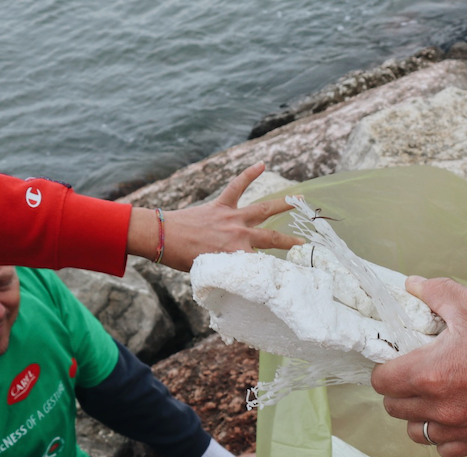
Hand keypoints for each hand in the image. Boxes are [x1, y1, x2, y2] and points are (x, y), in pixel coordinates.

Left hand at [127, 162, 302, 270]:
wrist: (162, 237)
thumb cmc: (183, 259)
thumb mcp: (210, 273)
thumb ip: (229, 273)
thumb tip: (242, 282)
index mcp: (238, 255)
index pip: (264, 263)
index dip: (278, 269)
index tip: (292, 274)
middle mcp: (239, 235)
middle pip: (272, 237)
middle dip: (290, 241)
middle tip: (304, 242)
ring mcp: (232, 218)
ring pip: (262, 210)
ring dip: (282, 204)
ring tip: (298, 198)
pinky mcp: (220, 205)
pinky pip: (237, 187)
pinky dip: (249, 174)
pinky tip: (262, 164)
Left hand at [370, 276, 466, 456]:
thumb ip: (435, 293)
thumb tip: (413, 285)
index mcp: (428, 373)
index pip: (382, 381)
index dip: (386, 369)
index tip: (398, 361)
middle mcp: (438, 406)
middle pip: (394, 408)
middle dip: (400, 391)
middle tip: (416, 374)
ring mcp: (458, 427)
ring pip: (416, 432)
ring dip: (418, 416)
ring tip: (433, 399)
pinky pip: (445, 448)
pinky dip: (444, 435)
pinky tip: (454, 417)